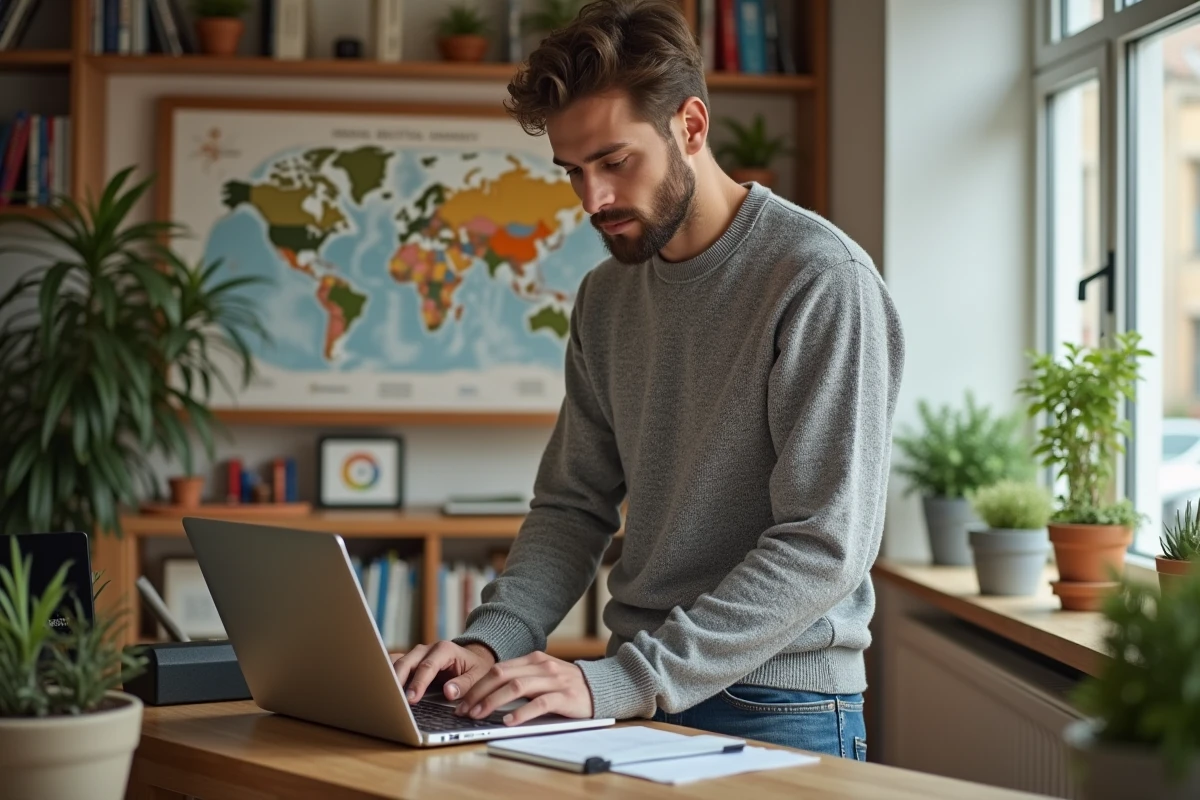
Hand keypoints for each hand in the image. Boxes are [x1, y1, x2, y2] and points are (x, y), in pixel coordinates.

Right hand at [392, 641, 495, 704]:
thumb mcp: (477, 675)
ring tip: (382, 693)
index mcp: (445, 649)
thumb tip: (448, 692)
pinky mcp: (411, 661)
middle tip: (393, 699)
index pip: (428, 666)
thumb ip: (464, 684)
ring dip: (390, 676)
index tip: (411, 699)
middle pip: (408, 661)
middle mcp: (427, 649)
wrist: (473, 657)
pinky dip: (388, 673)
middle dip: (398, 680)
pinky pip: (396, 664)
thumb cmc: (475, 667)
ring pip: (398, 661)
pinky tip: (382, 687)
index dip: (418, 683)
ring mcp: (417, 654)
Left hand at [454, 650, 593, 725]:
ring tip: (479, 715)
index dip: (477, 685)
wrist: (602, 687)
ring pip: (517, 687)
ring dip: (493, 702)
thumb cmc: (567, 685)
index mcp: (533, 659)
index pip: (497, 669)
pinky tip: (509, 722)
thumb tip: (487, 695)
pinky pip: (540, 703)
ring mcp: (554, 680)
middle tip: (464, 710)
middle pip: (502, 675)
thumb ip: (521, 679)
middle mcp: (542, 666)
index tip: (461, 701)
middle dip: (479, 693)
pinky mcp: (566, 696)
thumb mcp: (543, 676)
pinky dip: (522, 712)